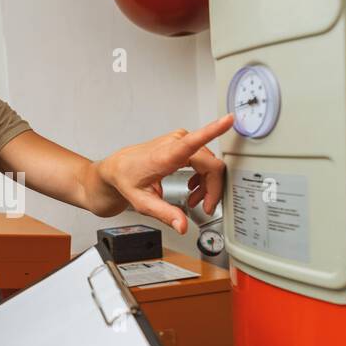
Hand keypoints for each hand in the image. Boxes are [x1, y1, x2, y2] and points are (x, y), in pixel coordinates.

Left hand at [94, 115, 233, 232]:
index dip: (215, 129)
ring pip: (209, 163)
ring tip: (194, 200)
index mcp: (167, 155)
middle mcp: (175, 143)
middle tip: (205, 207)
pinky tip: (192, 188)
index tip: (229, 120)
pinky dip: (202, 178)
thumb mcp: (143, 202)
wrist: (117, 168)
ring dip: (207, 185)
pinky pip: (204, 160)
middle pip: (211, 165)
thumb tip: (182, 225)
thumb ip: (165, 214)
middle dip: (212, 189)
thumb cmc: (127, 179)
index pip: (195, 141)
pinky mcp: (182, 143)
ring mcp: (180, 141)